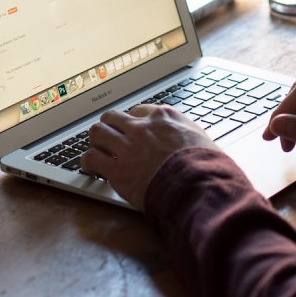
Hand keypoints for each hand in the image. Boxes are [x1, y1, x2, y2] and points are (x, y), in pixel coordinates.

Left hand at [82, 104, 218, 209]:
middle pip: (113, 117)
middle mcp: (142, 128)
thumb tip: (192, 142)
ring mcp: (127, 147)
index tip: (133, 130)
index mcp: (164, 118)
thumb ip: (188, 136)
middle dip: (110, 127)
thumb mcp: (203, 140)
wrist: (198, 186)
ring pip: (97, 132)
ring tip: (97, 149)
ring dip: (96, 141)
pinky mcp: (117, 170)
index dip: (134, 122)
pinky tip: (91, 167)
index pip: (139, 111)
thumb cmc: (207, 167)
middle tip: (110, 138)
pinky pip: (91, 158)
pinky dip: (88, 162)